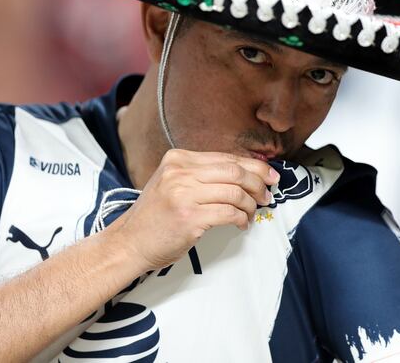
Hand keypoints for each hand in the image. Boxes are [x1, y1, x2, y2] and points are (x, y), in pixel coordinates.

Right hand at [107, 149, 279, 271]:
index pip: (226, 158)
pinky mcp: (189, 218)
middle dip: (258, 184)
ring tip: (251, 213)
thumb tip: (247, 174)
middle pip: (235, 171)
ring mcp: (183, 194)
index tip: (269, 176)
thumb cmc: (156, 216)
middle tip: (266, 196)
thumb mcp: (174, 183)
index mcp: (178, 159)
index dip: (254, 166)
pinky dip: (242, 219)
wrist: (129, 242)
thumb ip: (203, 175)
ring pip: (235, 192)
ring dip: (250, 205)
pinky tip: (241, 224)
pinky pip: (229, 213)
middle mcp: (180, 172)